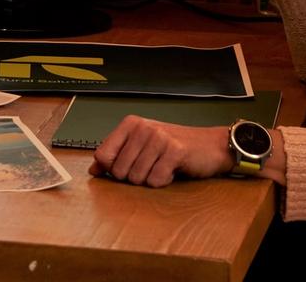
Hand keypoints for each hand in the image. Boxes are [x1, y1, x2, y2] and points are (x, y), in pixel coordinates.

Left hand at [90, 117, 233, 186]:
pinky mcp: (175, 151)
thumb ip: (116, 155)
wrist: (211, 145)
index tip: (127, 167)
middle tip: (151, 167)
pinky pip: (156, 180)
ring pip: (137, 178)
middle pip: (119, 171)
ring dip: (150, 179)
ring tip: (162, 167)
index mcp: (130, 124)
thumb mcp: (141, 146)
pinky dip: (164, 182)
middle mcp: (142, 127)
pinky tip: (172, 170)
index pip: (102, 155)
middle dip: (134, 177)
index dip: (112, 169)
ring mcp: (158, 138)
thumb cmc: (173, 147)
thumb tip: (93, 170)